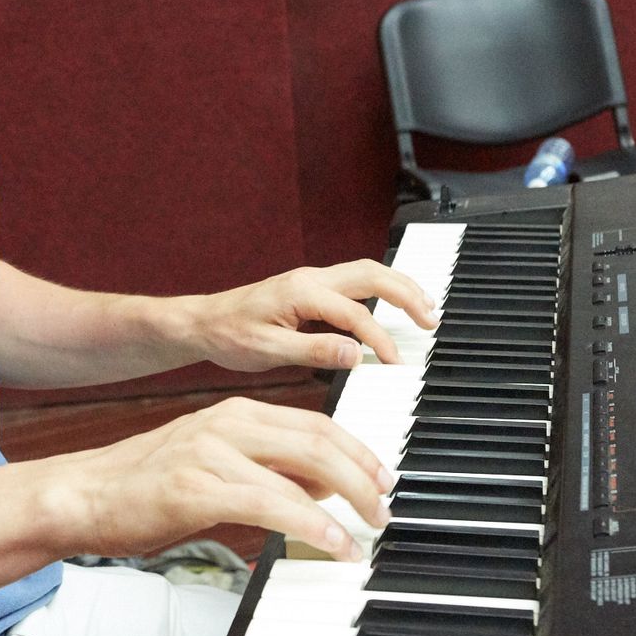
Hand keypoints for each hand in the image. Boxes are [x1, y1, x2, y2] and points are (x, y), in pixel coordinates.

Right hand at [41, 397, 392, 561]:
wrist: (83, 494)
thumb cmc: (148, 484)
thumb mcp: (216, 462)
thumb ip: (267, 467)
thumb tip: (323, 487)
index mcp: (237, 412)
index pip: (316, 423)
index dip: (358, 451)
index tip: (383, 478)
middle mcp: (228, 423)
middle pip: (318, 440)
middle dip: (362, 475)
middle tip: (385, 508)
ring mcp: (211, 452)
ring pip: (299, 471)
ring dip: (345, 503)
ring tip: (367, 531)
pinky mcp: (197, 488)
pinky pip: (270, 505)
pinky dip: (309, 524)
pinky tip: (331, 542)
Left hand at [178, 260, 439, 370]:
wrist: (204, 323)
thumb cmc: (230, 336)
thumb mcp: (268, 352)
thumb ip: (314, 351)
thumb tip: (356, 354)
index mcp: (302, 292)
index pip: (354, 314)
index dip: (379, 339)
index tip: (394, 363)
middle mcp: (311, 279)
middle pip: (372, 274)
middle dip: (406, 294)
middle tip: (430, 319)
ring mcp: (312, 280)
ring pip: (367, 272)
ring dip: (399, 287)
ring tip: (424, 308)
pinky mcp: (311, 288)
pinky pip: (355, 281)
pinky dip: (382, 290)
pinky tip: (394, 306)